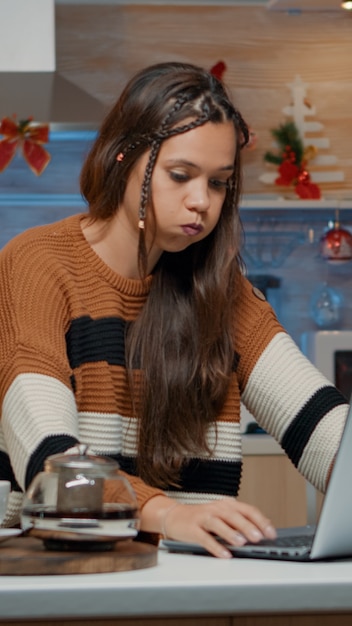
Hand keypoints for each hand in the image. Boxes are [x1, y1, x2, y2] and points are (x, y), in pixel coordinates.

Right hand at [143, 496, 276, 557]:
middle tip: (259, 537)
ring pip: (219, 523)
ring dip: (231, 533)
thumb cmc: (202, 518)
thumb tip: (263, 529)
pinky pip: (205, 538)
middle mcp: (216, 509)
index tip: (271, 533)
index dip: (260, 521)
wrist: (174, 516)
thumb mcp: (223, 515)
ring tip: (242, 543)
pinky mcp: (192, 529)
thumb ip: (241, 521)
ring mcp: (203, 518)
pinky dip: (215, 546)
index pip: (247, 510)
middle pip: (234, 515)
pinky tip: (224, 554)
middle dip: (247, 526)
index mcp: (227, 505)